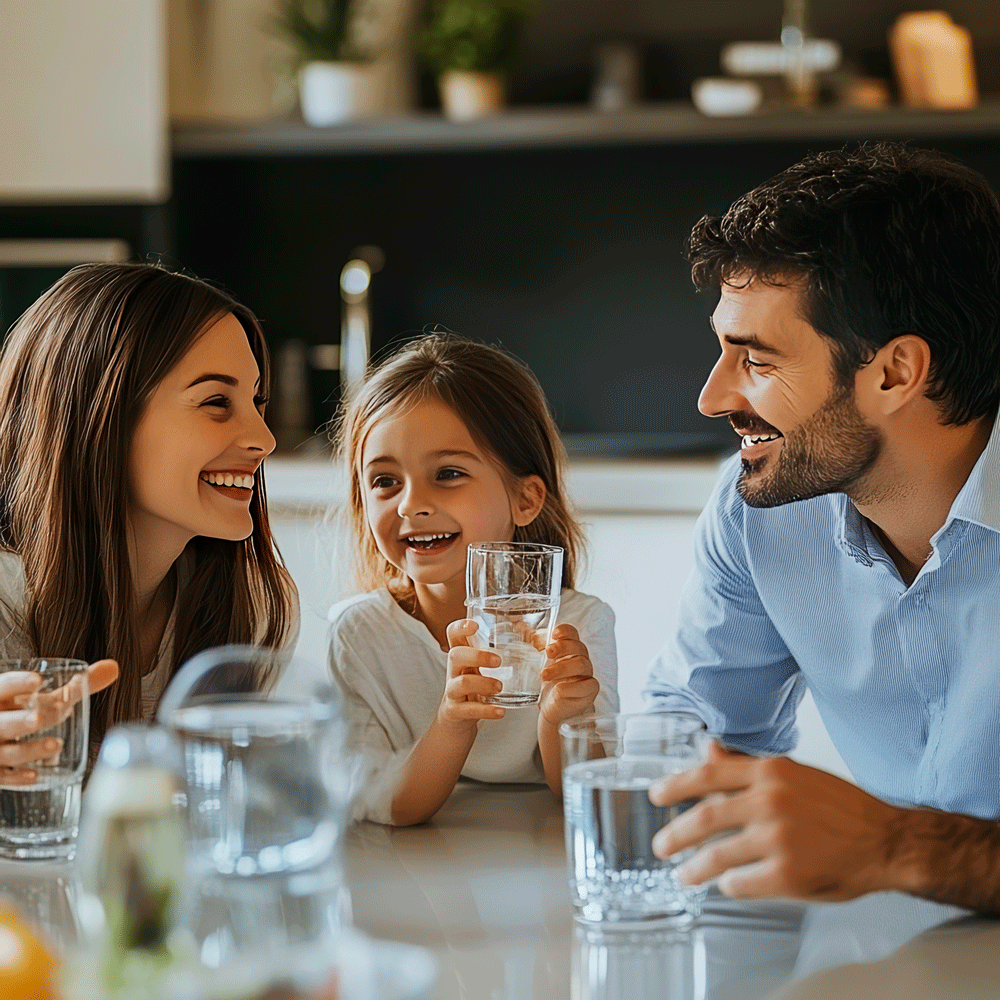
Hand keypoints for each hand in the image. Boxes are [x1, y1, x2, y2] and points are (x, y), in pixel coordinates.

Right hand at [1, 659, 117, 783]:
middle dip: (18, 721)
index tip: (37, 680)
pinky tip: (34, 775)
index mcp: (2, 699)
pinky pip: (2, 777)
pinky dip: (16, 777)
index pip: (4, 687)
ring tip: (56, 745)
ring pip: (4, 751)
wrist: (0, 737)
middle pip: (0, 722)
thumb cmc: (24, 713)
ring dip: (27, 750)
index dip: (18, 683)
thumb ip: (75, 687)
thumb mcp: (43, 699)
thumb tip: (113, 668)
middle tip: (39, 719)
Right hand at [439, 621, 505, 727]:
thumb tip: (532, 635)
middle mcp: (454, 670)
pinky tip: (500, 711)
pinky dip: (486, 710)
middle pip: (455, 655)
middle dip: (477, 656)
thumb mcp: (481, 668)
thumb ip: (499, 653)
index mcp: (462, 656)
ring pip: (462, 683)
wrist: (458, 719)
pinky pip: (468, 709)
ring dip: (483, 683)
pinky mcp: (455, 711)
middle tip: (499, 661)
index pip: (453, 635)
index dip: (460, 627)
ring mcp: (453, 691)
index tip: (475, 625)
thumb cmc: (475, 688)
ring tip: (500, 687)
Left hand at [538, 623, 598, 727]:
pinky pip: (588, 685)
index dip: (565, 631)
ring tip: (544, 675)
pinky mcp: (590, 691)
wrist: (551, 708)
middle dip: (562, 648)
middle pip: (578, 647)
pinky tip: (559, 689)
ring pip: (581, 664)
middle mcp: (580, 660)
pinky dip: (571, 687)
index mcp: (570, 650)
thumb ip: (534, 647)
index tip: (554, 634)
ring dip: (561, 668)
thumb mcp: (539, 664)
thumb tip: (522, 629)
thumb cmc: (548, 683)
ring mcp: (587, 675)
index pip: (572, 634)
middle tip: (548, 653)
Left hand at [649, 741, 903, 901]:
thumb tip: (707, 751)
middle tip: (659, 844)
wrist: (887, 840)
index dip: (676, 785)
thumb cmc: (841, 807)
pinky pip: (742, 883)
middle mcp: (770, 802)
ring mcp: (778, 839)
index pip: (709, 774)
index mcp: (771, 772)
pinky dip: (729, 886)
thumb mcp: (794, 774)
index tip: (656, 795)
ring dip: (695, 868)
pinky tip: (727, 886)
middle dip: (675, 833)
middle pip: (705, 817)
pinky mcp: (788, 875)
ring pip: (718, 855)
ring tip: (683, 875)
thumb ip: (747, 766)